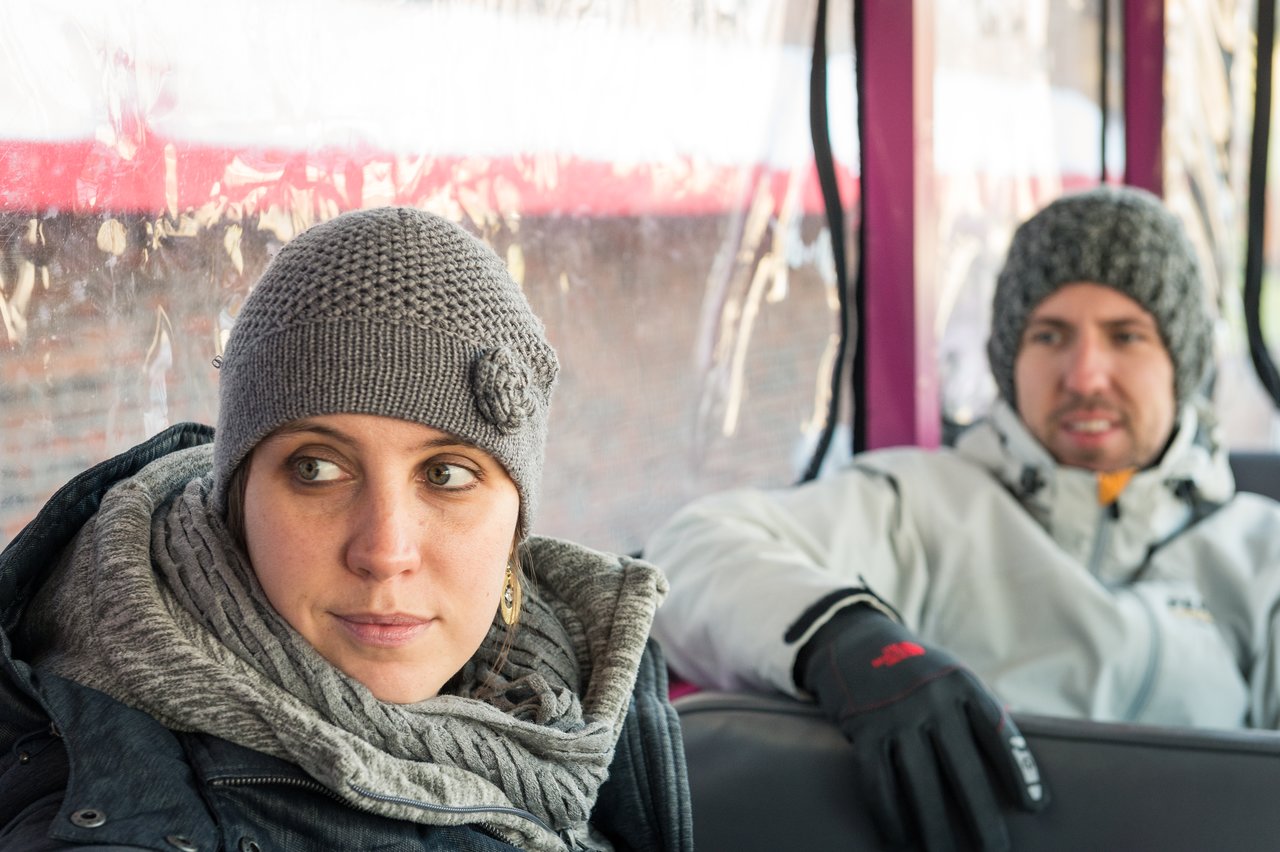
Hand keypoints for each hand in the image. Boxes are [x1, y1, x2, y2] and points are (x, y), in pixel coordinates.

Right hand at [797, 604, 1046, 850]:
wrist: (853, 640)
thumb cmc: (914, 670)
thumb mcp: (950, 674)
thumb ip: (978, 710)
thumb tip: (1018, 750)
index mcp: (961, 684)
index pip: (997, 732)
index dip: (1020, 771)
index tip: (1035, 807)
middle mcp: (930, 698)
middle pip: (963, 769)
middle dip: (982, 818)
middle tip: (996, 851)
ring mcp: (894, 714)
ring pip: (921, 784)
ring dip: (935, 828)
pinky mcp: (864, 729)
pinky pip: (878, 782)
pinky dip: (890, 816)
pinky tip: (900, 839)